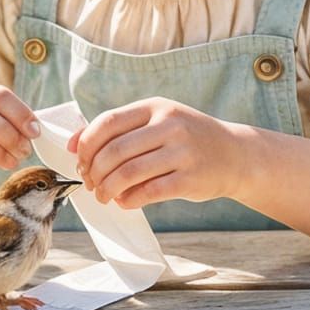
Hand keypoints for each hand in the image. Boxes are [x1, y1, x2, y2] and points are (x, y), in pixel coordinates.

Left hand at [66, 97, 236, 208]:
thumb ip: (121, 130)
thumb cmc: (187, 139)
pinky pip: (149, 192)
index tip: (80, 161)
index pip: (108, 122)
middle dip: (95, 172)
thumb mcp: (159, 121)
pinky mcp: (190, 178)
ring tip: (104, 196)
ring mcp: (181, 151)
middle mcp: (169, 125)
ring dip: (108, 189)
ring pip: (128, 173)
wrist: (235, 154)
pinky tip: (125, 202)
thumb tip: (75, 144)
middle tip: (91, 184)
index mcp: (155, 107)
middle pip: (114, 151)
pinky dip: (129, 200)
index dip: (87, 144)